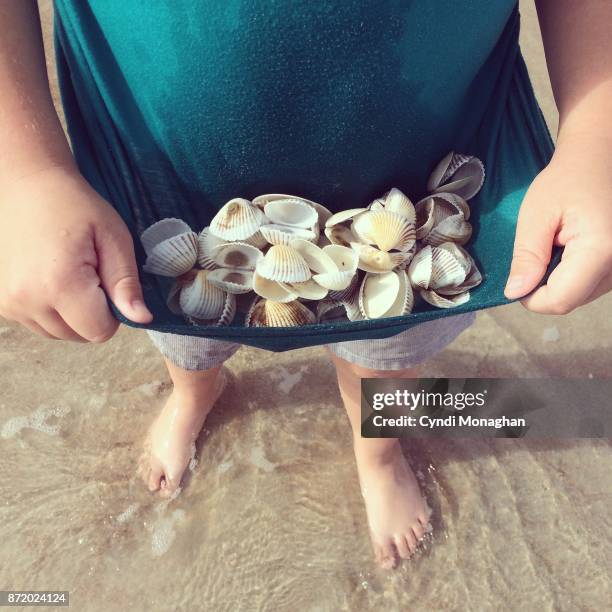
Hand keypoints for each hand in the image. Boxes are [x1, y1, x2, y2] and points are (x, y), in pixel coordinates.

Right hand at [0, 165, 152, 340]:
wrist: (27, 184)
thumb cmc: (75, 205)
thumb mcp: (113, 238)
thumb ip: (126, 283)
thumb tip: (141, 318)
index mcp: (60, 285)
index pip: (100, 332)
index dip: (113, 312)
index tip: (107, 281)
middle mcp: (26, 299)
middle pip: (78, 336)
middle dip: (92, 313)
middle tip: (88, 272)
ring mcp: (7, 303)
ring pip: (57, 333)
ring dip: (70, 314)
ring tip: (68, 272)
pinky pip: (37, 323)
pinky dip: (49, 309)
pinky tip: (49, 277)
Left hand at [504, 137, 611, 312]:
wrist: (598, 159)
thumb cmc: (568, 179)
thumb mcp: (536, 214)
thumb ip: (526, 256)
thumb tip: (515, 292)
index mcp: (600, 250)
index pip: (560, 300)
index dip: (531, 297)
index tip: (519, 276)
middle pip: (570, 301)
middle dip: (543, 288)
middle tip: (538, 252)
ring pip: (579, 296)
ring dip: (558, 281)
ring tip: (555, 246)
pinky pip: (590, 285)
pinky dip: (571, 275)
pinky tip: (568, 249)